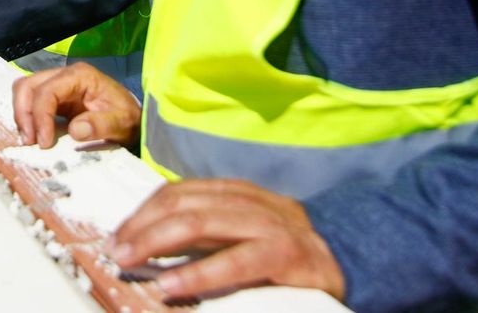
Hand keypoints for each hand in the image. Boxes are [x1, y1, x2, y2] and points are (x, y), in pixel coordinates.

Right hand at [12, 62, 139, 149]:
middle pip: (29, 85)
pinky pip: (31, 101)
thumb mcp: (122, 123)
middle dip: (24, 113)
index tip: (44, 142)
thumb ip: (101, 125)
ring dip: (23, 115)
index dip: (41, 116)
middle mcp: (65, 75)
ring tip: (30, 140)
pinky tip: (34, 135)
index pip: (49, 90)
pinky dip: (27, 117)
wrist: (132, 119)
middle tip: (30, 141)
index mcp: (80, 76)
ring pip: (25, 91)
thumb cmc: (128, 119)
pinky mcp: (54, 97)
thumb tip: (75, 130)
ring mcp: (57, 84)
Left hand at [110, 179, 344, 302]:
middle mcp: (259, 202)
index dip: (145, 210)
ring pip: (206, 222)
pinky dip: (199, 273)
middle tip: (116, 249)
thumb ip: (213, 239)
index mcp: (245, 195)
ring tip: (131, 262)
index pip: (183, 190)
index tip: (118, 233)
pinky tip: (171, 286)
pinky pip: (238, 261)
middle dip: (144, 225)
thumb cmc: (293, 266)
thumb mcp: (249, 241)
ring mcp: (277, 226)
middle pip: (188, 202)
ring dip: (159, 242)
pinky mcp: (292, 257)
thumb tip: (153, 246)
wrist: (361, 271)